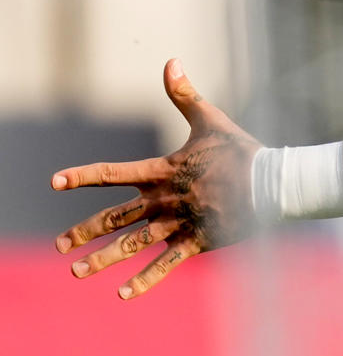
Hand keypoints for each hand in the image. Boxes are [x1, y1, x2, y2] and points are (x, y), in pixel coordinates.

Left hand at [51, 61, 260, 298]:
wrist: (275, 182)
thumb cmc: (243, 151)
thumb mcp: (211, 120)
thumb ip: (185, 95)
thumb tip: (170, 61)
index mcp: (163, 171)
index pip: (113, 174)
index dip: (82, 177)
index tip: (54, 183)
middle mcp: (165, 200)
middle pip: (115, 218)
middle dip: (84, 232)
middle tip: (59, 245)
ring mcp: (180, 223)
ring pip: (133, 245)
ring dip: (102, 259)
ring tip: (76, 271)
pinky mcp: (199, 241)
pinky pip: (166, 263)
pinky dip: (145, 280)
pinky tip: (122, 294)